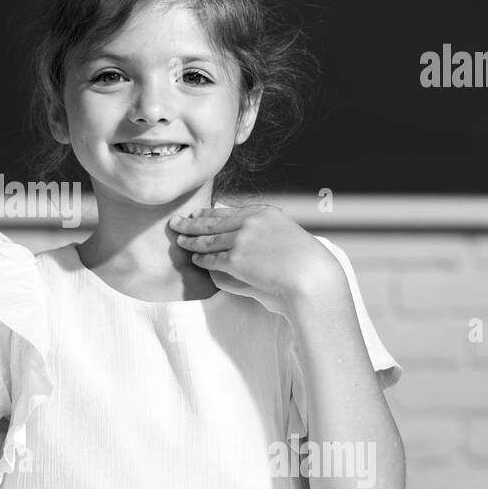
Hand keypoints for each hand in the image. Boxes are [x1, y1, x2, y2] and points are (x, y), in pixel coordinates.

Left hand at [168, 205, 341, 300]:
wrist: (312, 276)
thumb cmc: (306, 263)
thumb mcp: (287, 237)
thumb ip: (266, 234)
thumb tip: (248, 238)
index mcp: (265, 213)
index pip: (229, 212)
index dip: (209, 213)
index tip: (197, 213)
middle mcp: (251, 222)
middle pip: (213, 222)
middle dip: (191, 222)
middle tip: (175, 222)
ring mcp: (242, 239)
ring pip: (208, 240)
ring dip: (191, 240)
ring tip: (180, 240)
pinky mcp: (237, 259)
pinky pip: (212, 258)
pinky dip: (201, 259)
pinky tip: (194, 259)